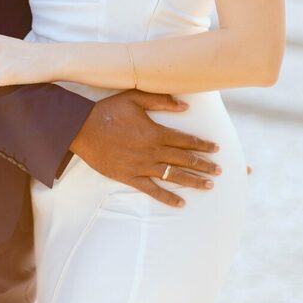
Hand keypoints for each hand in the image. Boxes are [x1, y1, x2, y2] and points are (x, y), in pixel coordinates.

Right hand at [71, 90, 221, 207]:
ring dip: (193, 181)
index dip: (202, 144)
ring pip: (173, 176)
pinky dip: (167, 198)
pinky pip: (152, 191)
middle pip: (184, 159)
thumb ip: (161, 101)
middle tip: (220, 171)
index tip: (216, 149)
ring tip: (209, 185)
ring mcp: (142, 166)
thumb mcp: (134, 98)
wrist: (81, 129)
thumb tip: (185, 106)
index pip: (186, 140)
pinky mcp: (130, 177)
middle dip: (204, 165)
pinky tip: (181, 204)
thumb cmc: (108, 111)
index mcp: (155, 132)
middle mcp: (152, 151)